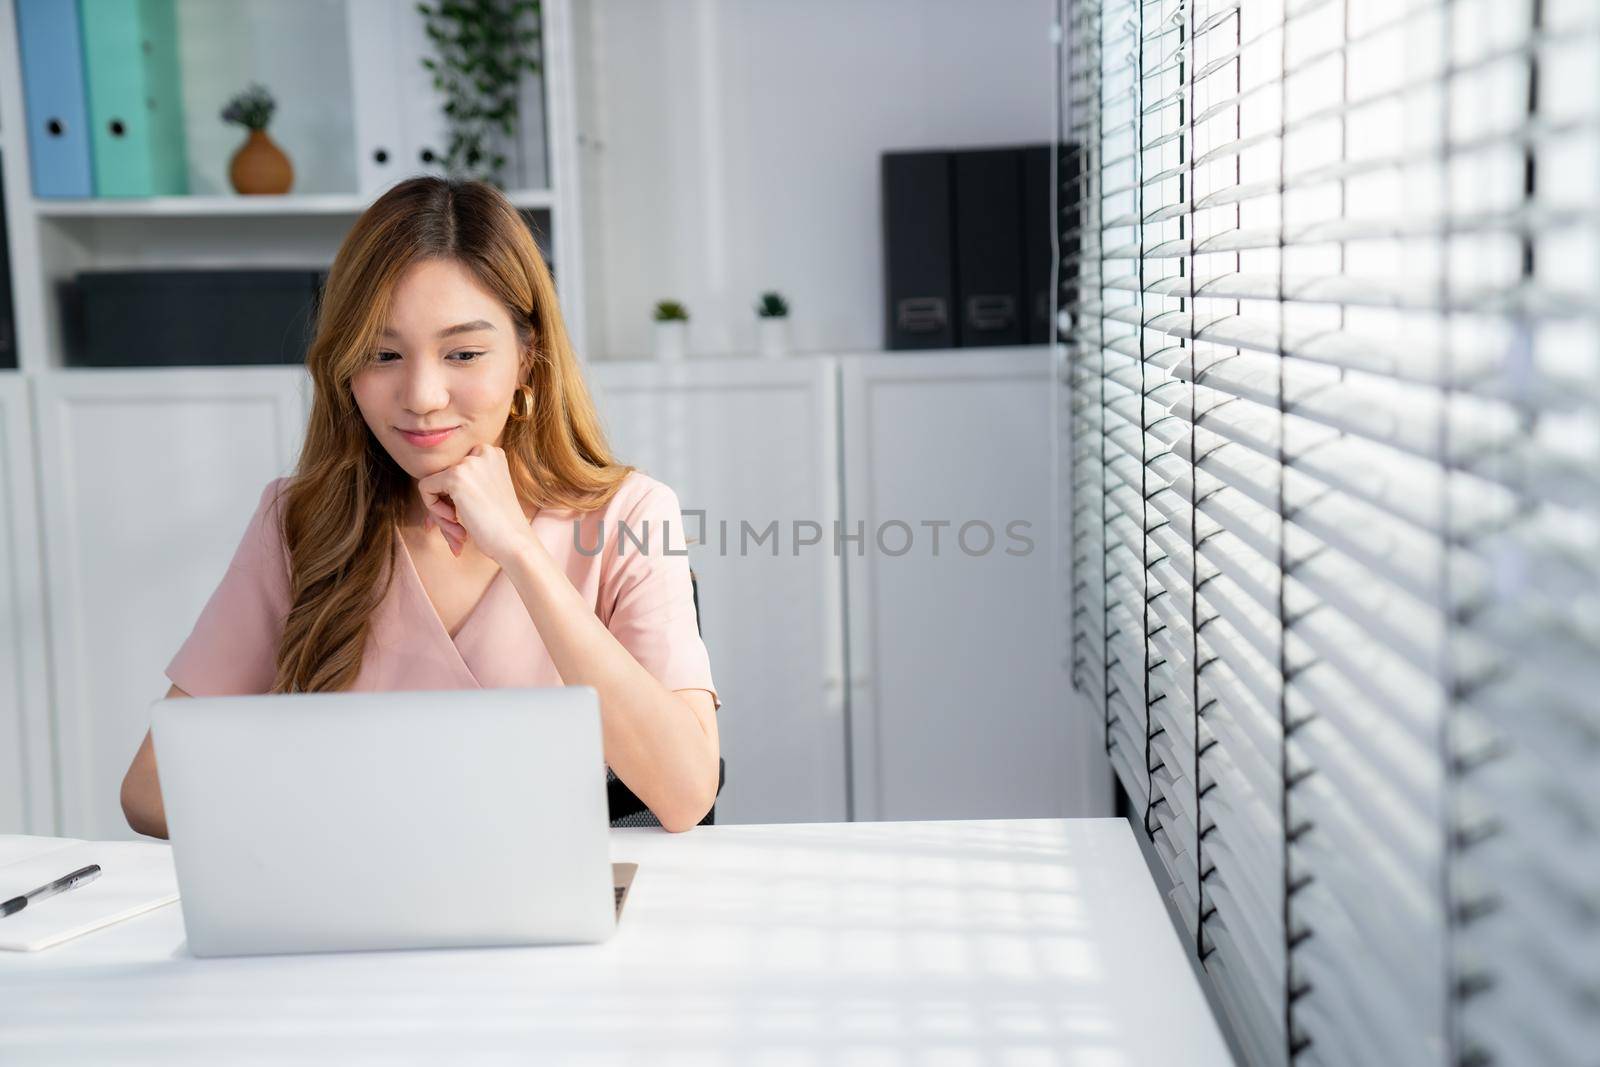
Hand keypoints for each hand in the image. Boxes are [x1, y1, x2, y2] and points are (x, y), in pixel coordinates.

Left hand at [415, 444, 537, 564]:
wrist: (515, 542)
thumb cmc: (501, 526)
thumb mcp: (483, 496)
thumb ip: (460, 488)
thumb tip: (424, 494)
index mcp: (493, 453)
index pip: (455, 469)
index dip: (451, 497)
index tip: (458, 519)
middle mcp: (483, 451)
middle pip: (443, 476)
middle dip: (444, 507)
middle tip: (457, 531)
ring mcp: (469, 463)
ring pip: (433, 483)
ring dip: (440, 512)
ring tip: (458, 532)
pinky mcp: (455, 477)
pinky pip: (425, 489)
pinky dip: (434, 510)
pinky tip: (455, 522)